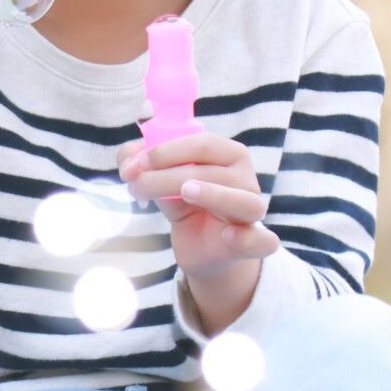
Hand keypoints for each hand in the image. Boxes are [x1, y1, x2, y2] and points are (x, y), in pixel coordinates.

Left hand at [116, 127, 276, 281]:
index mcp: (227, 153)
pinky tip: (228, 235)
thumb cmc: (186, 205)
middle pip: (209, 172)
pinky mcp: (254, 242)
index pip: (202, 143)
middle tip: (136, 186)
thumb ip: (141, 163)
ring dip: (213, 194)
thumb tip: (127, 159)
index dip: (165, 151)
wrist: (202, 248)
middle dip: (165, 176)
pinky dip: (250, 237)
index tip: (135, 165)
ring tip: (186, 193)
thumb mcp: (162, 181)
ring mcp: (252, 209)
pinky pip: (263, 240)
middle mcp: (245, 178)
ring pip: (241, 200)